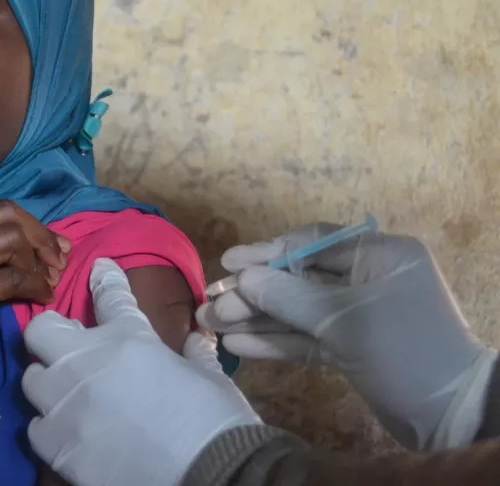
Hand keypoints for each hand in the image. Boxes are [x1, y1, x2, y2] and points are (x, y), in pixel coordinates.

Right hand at [0, 200, 70, 401]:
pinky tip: (41, 299)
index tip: (55, 249)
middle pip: (8, 217)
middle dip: (42, 238)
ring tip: (45, 285)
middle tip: (57, 265)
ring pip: (11, 240)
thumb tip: (30, 253)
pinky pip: (12, 279)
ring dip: (38, 262)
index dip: (34, 226)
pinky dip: (34, 287)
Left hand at [22, 258, 260, 485]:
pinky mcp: (56, 445)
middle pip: (40, 331)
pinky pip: (36, 427)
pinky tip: (68, 433)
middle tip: (69, 346)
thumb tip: (198, 338)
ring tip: (67, 394)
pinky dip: (50, 427)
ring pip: (31, 379)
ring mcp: (66, 403)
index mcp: (128, 338)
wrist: (206, 474)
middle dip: (51, 334)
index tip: (100, 268)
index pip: (110, 295)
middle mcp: (85, 362)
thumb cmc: (213, 420)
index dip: (105, 279)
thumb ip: (198, 354)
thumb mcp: (211, 377)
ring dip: (49, 382)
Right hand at [198, 225, 497, 450]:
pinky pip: (305, 337)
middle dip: (254, 293)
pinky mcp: (350, 349)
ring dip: (256, 319)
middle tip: (211, 303)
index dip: (267, 252)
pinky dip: (274, 341)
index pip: (313, 244)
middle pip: (299, 279)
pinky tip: (238, 347)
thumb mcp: (343, 318)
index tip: (228, 262)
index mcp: (379, 255)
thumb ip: (287, 296)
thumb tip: (241, 278)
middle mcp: (368, 279)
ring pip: (297, 310)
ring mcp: (358, 315)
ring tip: (210, 326)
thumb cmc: (403, 349)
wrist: (450, 416)